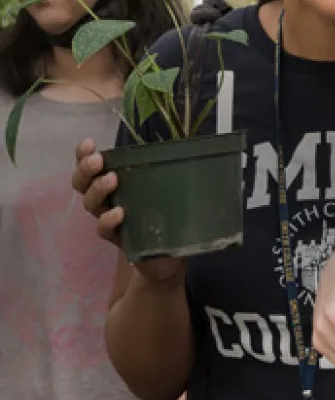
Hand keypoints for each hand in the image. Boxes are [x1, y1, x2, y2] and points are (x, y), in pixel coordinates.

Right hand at [72, 138, 184, 285]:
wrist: (168, 257)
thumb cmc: (164, 215)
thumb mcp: (165, 189)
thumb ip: (167, 170)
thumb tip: (188, 144)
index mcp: (114, 184)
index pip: (92, 167)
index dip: (83, 155)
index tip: (88, 142)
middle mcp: (106, 200)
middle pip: (83, 184)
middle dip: (86, 169)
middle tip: (99, 160)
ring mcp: (110, 219)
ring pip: (91, 204)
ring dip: (98, 189)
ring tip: (112, 179)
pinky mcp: (118, 238)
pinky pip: (105, 230)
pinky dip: (109, 220)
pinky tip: (119, 212)